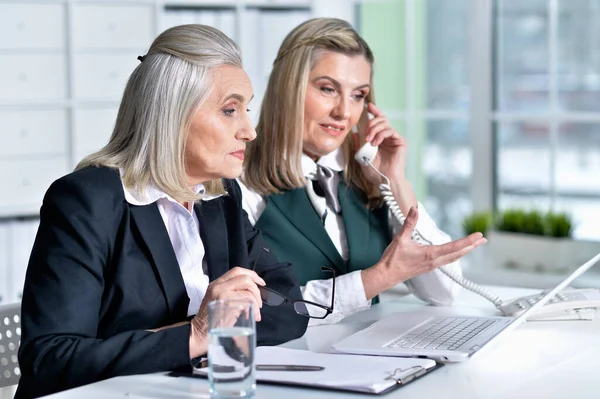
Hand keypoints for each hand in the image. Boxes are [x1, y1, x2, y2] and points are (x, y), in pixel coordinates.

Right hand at [189, 267, 265, 357]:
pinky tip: (253, 316)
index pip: (237, 271)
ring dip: (257, 300)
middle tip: (260, 302)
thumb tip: (252, 294)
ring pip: (247, 287)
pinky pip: (246, 299)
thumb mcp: (220, 302)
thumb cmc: (211, 321)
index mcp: (217, 284)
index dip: (252, 275)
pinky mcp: (225, 301)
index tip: (261, 282)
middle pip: (244, 277)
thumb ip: (232, 294)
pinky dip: (254, 308)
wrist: (199, 332)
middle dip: (257, 289)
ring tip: (257, 312)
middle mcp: (218, 285)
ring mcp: (221, 292)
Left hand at [353, 102, 407, 182]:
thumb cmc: (375, 171)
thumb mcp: (362, 157)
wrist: (385, 181)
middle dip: (371, 123)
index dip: (374, 112)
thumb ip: (358, 145)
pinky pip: (390, 130)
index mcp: (380, 138)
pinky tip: (376, 143)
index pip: (378, 121)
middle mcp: (388, 136)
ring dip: (374, 129)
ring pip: (385, 123)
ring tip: (369, 140)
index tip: (369, 106)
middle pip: (381, 119)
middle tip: (366, 135)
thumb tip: (354, 134)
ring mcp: (394, 138)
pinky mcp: (400, 141)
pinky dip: (381, 134)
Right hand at [362, 207, 486, 297]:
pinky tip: (457, 253)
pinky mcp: (429, 266)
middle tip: (483, 239)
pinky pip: (447, 260)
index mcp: (430, 254)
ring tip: (474, 245)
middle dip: (472, 246)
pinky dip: (456, 255)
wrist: (387, 275)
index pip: (454, 247)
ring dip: (465, 251)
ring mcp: (432, 265)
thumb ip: (409, 223)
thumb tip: (414, 210)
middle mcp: (434, 261)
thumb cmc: (393, 260)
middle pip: (458, 253)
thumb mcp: (401, 239)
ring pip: (454, 258)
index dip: (468, 241)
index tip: (478, 236)